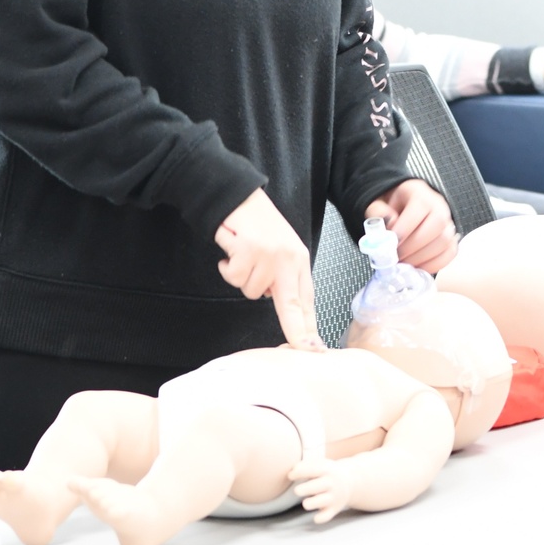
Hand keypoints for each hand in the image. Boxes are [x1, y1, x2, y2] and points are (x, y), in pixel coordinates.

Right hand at [215, 189, 323, 350]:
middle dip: (297, 332)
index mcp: (299, 260)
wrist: (238, 195)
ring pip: (251, 291)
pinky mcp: (249, 249)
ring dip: (240, 276)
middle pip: (292, 306)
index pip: (306, 299)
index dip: (309, 326)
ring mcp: (270, 255)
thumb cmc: (256, 223)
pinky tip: (231, 248)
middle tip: (305, 349)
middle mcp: (288, 258)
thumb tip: (274, 299)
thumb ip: (281, 276)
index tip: (317, 349)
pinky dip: (227, 266)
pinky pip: (234, 276)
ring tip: (241, 253)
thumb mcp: (279, 249)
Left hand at [289, 455, 352, 523]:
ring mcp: (333, 497)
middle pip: (314, 487)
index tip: (290, 476)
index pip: (310, 469)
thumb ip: (305, 466)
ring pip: (319, 502)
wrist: (350, 482)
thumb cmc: (326, 473)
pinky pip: (325, 517)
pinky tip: (315, 515)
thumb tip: (290, 473)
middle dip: (302, 489)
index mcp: (326, 469)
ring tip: (307, 502)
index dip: (297, 472)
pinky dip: (318, 518)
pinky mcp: (334, 509)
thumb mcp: (320, 464)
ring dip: (309, 503)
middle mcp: (331, 483)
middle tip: (297, 490)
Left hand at [365, 179, 456, 273]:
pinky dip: (433, 265)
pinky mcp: (451, 239)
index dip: (406, 226)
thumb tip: (389, 222)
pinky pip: (449, 254)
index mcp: (420, 193)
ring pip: (444, 241)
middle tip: (396, 256)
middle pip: (436, 225)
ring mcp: (448, 223)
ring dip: (422, 257)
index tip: (392, 242)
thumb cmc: (390, 207)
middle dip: (413, 246)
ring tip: (404, 263)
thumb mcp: (378, 203)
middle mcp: (439, 206)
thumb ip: (378, 211)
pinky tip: (416, 268)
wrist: (402, 209)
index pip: (420, 206)